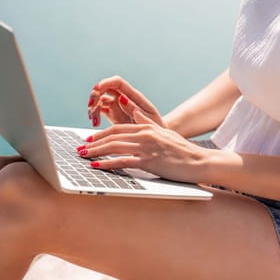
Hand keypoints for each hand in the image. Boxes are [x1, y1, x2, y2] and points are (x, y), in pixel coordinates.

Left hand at [78, 110, 211, 183]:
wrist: (199, 161)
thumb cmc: (183, 150)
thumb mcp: (165, 132)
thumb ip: (148, 123)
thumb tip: (135, 113)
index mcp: (147, 128)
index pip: (118, 129)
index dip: (101, 134)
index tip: (90, 140)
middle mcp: (145, 135)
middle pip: (112, 137)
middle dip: (93, 143)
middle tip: (80, 149)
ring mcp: (147, 148)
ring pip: (114, 147)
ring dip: (95, 152)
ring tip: (83, 157)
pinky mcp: (149, 161)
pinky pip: (123, 161)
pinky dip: (107, 164)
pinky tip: (97, 167)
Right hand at [87, 75, 166, 127]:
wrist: (155, 138)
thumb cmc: (155, 126)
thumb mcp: (148, 119)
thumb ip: (134, 108)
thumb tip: (121, 97)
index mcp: (134, 96)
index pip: (117, 82)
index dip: (106, 82)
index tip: (97, 89)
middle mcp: (123, 97)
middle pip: (104, 88)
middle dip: (95, 96)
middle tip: (92, 108)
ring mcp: (117, 105)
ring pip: (99, 100)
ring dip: (93, 108)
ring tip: (94, 121)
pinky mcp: (112, 114)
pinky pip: (99, 110)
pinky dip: (94, 116)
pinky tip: (95, 124)